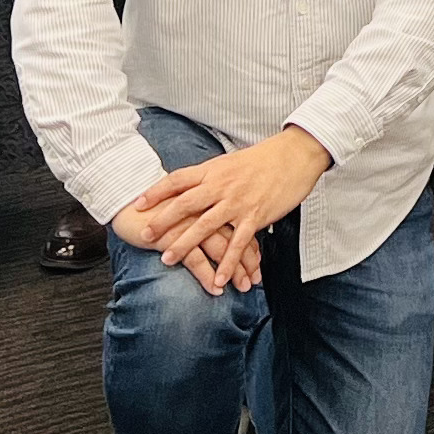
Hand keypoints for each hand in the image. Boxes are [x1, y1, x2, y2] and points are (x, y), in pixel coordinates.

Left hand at [115, 127, 329, 291]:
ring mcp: (238, 202)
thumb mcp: (231, 162)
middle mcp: (222, 185)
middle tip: (145, 236)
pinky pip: (238, 243)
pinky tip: (219, 278)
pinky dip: (227, 262)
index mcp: (214, 170)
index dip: (156, 191)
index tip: (137, 203)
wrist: (295, 155)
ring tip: (167, 261)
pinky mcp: (256, 215)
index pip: (178, 179)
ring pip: (205, 226)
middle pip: (185, 204)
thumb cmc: (264, 158)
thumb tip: (192, 186)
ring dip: (185, 245)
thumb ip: (212, 176)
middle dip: (163, 221)